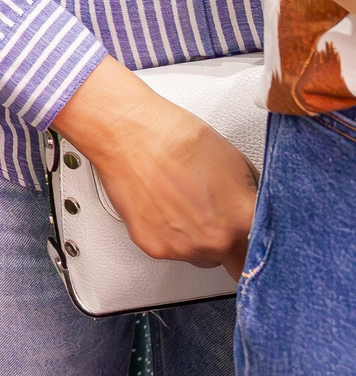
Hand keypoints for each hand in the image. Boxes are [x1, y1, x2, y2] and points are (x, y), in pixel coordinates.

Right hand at [54, 59, 258, 273]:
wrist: (129, 133)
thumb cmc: (176, 137)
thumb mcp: (235, 160)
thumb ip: (252, 195)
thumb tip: (257, 208)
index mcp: (245, 218)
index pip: (265, 250)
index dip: (257, 242)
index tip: (252, 239)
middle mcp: (217, 240)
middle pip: (234, 260)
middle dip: (228, 243)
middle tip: (213, 215)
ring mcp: (184, 248)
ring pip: (201, 257)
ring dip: (197, 240)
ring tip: (181, 205)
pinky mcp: (154, 248)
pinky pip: (170, 251)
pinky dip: (167, 235)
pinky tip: (162, 207)